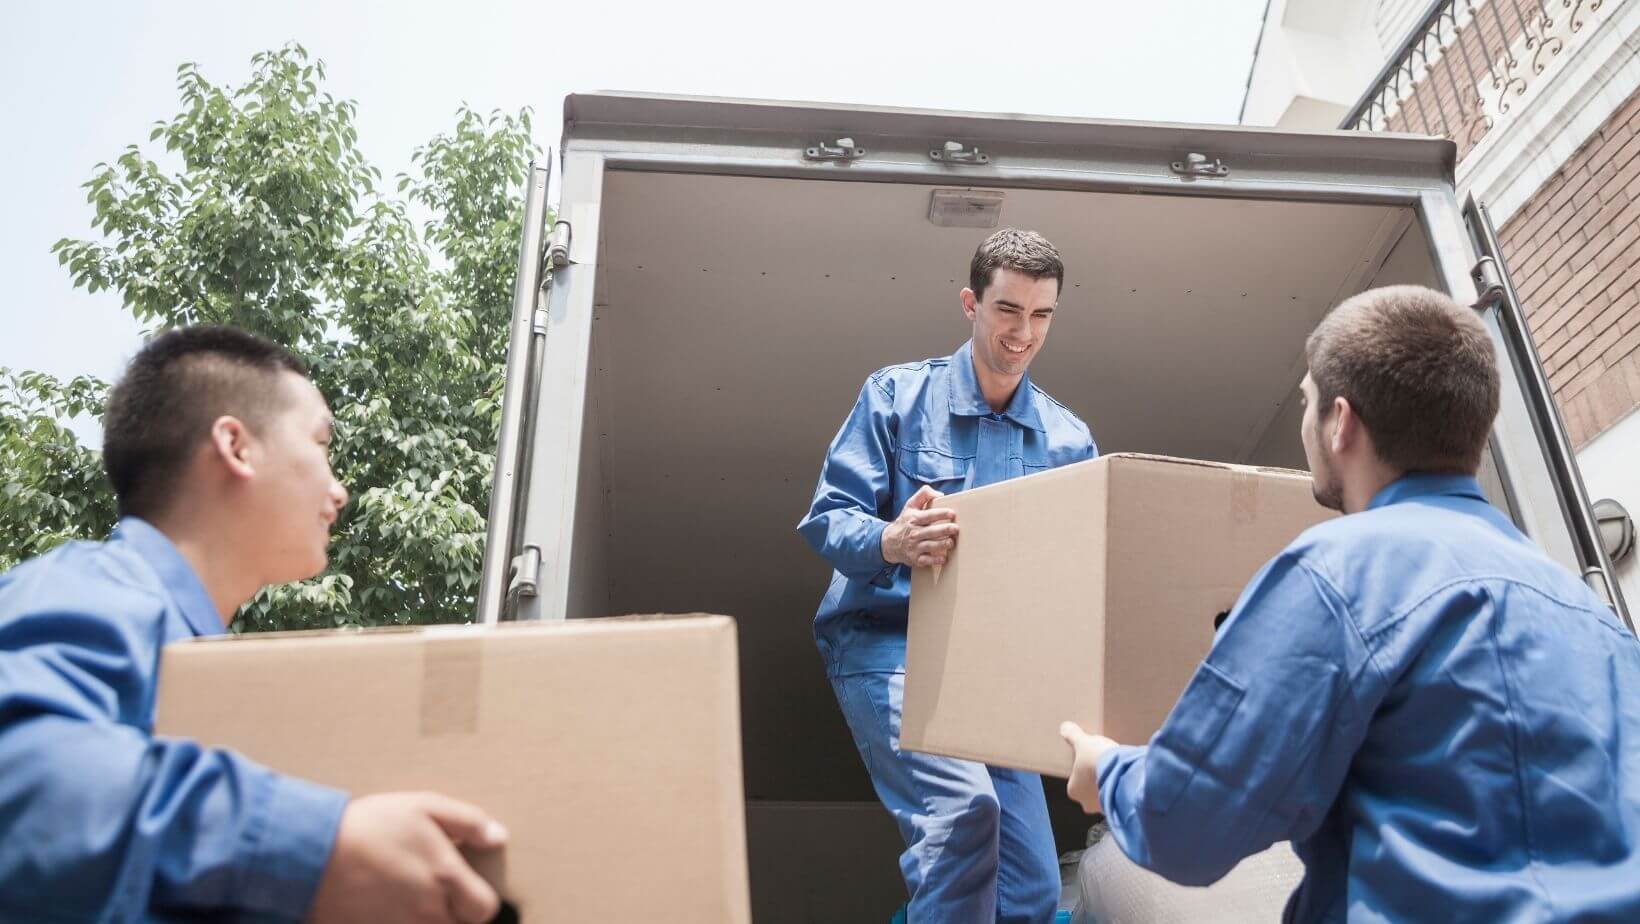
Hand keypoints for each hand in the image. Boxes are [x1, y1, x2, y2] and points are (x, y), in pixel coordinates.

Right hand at [307, 792, 507, 923]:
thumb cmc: (370, 826)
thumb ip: (468, 822)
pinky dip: (399, 923)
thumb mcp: (424, 807)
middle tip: (432, 888)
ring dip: (426, 918)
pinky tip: (386, 908)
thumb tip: (499, 838)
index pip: (483, 909)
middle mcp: (427, 912)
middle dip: (452, 912)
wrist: (312, 854)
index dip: (478, 899)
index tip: (463, 886)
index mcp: (445, 879)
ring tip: (407, 897)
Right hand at [881, 485, 958, 567]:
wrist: (889, 543)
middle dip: (944, 530)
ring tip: (951, 542)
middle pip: (931, 531)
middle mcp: (914, 533)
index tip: (952, 513)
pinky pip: (926, 560)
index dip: (941, 514)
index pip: (928, 515)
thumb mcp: (910, 505)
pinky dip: (935, 560)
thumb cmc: (905, 522)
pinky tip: (944, 558)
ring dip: (942, 544)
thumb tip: (939, 494)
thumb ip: (924, 494)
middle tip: (955, 528)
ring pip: (930, 546)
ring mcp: (914, 547)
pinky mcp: (915, 559)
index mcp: (914, 519)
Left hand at [1060, 722, 1118, 814]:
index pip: (1076, 780)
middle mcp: (1087, 804)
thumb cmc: (1097, 759)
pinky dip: (1122, 791)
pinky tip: (1127, 779)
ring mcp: (1104, 808)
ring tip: (1119, 771)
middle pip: (1090, 791)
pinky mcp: (1121, 809)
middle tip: (1106, 767)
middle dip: (1098, 781)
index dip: (1084, 770)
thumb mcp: (1083, 742)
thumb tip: (1064, 727)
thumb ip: (1072, 735)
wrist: (1122, 773)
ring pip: (1106, 797)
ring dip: (1111, 786)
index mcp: (1073, 790)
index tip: (1093, 760)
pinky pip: (1120, 800)